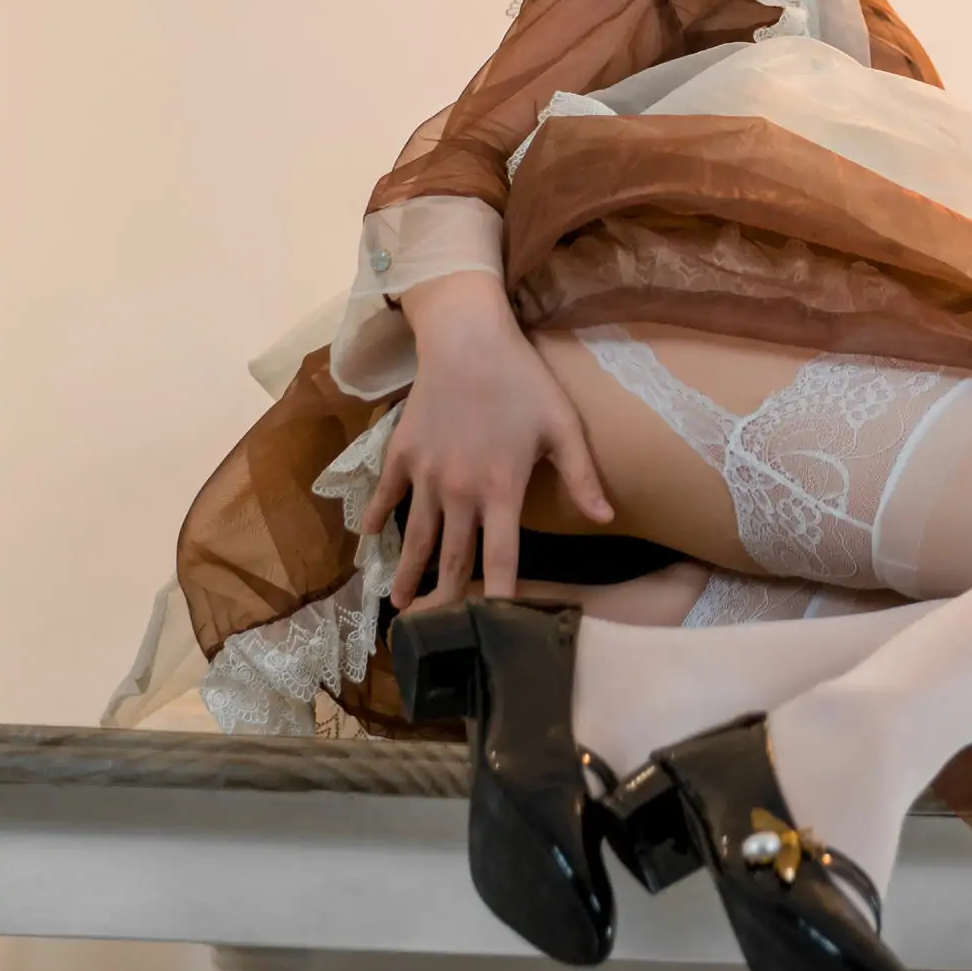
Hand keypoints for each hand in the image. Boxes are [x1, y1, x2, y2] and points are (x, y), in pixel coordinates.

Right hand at [359, 274, 611, 610]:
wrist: (468, 339)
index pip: (501, 557)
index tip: (494, 629)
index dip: (499, 597)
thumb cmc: (523, 380)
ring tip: (399, 601)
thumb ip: (583, 477)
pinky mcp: (402, 452)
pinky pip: (385, 493)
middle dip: (443, 598)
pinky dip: (375, 517)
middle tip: (433, 631)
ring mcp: (425, 473)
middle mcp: (459, 490)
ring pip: (414, 535)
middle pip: (450, 556)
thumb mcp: (563, 426)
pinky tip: (366, 539)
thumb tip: (606, 519)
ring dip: (407, 571)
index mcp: (501, 489)